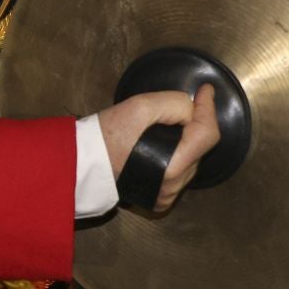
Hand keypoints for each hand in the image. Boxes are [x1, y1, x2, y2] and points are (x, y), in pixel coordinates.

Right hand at [97, 84, 219, 212]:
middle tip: (184, 104)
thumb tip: (191, 107)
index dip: (208, 108)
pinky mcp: (160, 198)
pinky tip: (165, 143)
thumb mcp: (138, 108)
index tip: (205, 90)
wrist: (80, 164)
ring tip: (171, 123)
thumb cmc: (105, 136)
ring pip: (192, 159)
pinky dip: (178, 153)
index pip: (207, 135)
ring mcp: (166, 195)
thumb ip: (172, 104)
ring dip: (187, 138)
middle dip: (196, 122)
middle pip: (201, 147)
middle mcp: (173, 187)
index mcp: (171, 168)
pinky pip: (180, 171)